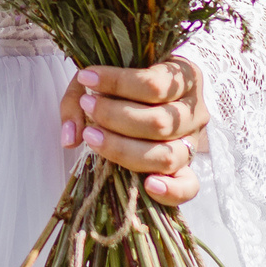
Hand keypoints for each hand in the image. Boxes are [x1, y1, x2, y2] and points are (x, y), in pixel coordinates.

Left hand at [60, 56, 207, 206]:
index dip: (118, 83)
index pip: (155, 83)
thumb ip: (78, 99)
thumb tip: (71, 138)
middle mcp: (194, 110)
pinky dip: (171, 189)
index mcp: (185, 77)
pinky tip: (148, 185)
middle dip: (115, 116)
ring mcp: (192, 141)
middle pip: (159, 122)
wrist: (146, 94)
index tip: (86, 79)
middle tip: (87, 107)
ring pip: (167, 154)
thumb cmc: (124, 84)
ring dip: (125, 149)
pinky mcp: (188, 167)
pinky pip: (189, 186)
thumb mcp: (102, 79)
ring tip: (92, 138)